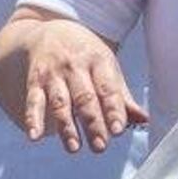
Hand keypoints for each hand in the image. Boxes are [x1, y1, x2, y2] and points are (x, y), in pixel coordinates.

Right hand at [13, 19, 147, 152]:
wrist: (51, 30)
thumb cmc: (87, 56)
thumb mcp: (107, 67)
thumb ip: (122, 96)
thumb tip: (144, 120)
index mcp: (100, 62)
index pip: (108, 89)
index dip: (114, 109)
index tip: (119, 130)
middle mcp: (76, 66)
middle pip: (85, 98)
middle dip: (93, 123)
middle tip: (101, 147)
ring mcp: (54, 73)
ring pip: (61, 102)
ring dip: (66, 127)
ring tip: (74, 148)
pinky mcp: (34, 80)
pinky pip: (33, 100)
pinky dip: (33, 118)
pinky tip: (35, 137)